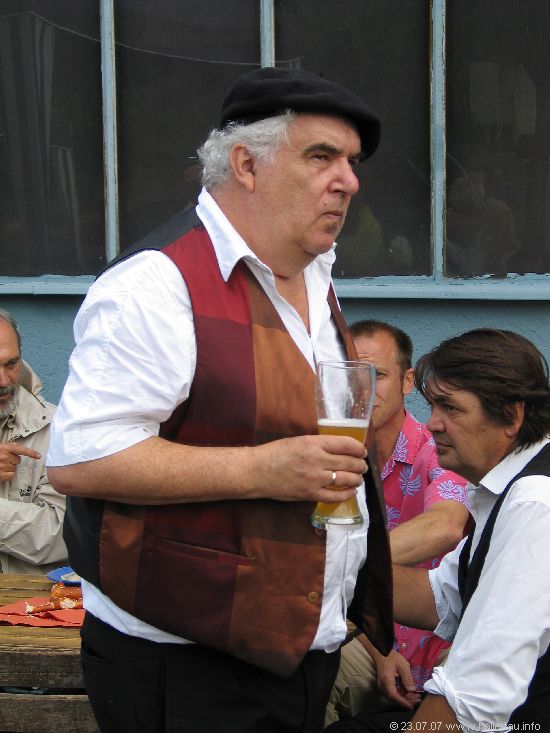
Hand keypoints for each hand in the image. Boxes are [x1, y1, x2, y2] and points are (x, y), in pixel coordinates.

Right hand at [0, 442, 40, 481]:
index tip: (39, 456)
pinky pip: (11, 476)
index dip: (31, 453)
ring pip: (14, 468)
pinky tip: (2, 472)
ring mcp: (3, 466)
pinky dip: (8, 475)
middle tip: (4, 460)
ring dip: (9, 468)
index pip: (21, 450)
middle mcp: (5, 456)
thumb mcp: (1, 447)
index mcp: (5, 448)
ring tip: (1, 466)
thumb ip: (10, 447)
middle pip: (18, 461)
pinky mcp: (0, 475)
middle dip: (13, 461)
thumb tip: (20, 449)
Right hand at [252, 433, 366, 502]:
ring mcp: (314, 479)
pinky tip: (351, 491)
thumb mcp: (299, 441)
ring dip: (357, 479)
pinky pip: (335, 496)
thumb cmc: (275, 453)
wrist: (257, 471)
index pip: (346, 444)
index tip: (362, 451)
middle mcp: (317, 460)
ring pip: (346, 480)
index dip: (359, 448)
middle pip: (350, 463)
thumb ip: (319, 445)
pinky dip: (347, 494)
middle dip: (360, 465)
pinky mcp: (310, 494)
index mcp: (314, 443)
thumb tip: (340, 449)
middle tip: (362, 466)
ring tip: (359, 479)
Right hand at [374, 649, 421, 709]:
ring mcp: (383, 687)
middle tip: (418, 699)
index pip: (393, 695)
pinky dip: (402, 696)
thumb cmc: (392, 657)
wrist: (382, 653)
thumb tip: (412, 690)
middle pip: (394, 699)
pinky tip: (410, 694)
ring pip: (394, 698)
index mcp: (386, 680)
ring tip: (416, 697)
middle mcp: (383, 686)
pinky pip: (394, 694)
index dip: (403, 702)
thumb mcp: (402, 664)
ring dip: (405, 699)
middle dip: (407, 701)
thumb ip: (407, 677)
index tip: (412, 706)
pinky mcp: (385, 687)